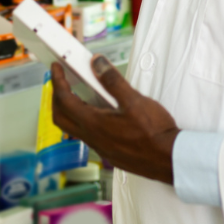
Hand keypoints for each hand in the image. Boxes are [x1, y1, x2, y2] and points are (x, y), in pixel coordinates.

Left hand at [51, 55, 179, 184]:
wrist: (168, 159)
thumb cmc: (154, 133)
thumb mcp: (134, 100)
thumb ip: (113, 81)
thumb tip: (97, 64)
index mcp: (94, 124)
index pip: (64, 100)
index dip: (57, 82)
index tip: (55, 69)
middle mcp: (93, 138)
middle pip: (60, 117)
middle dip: (56, 97)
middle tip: (61, 82)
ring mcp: (100, 147)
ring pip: (73, 128)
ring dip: (70, 109)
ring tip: (79, 93)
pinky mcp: (109, 152)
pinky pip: (88, 135)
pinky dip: (85, 119)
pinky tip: (100, 112)